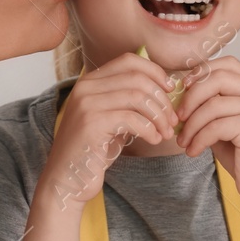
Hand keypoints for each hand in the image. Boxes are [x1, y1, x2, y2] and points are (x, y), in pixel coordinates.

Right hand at [38, 53, 177, 208]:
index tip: (170, 89)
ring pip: (137, 97)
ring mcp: (86, 105)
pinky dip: (149, 129)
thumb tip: (165, 89)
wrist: (67, 180)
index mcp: (89, 82)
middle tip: (172, 119)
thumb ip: (128, 101)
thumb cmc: (93, 151)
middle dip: (162, 99)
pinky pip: (132, 119)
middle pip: (137, 78)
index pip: (129, 60)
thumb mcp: (110, 119)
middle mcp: (85, 88)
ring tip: (165, 132)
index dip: (155, 72)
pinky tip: (154, 140)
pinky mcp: (91, 124)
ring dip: (159, 115)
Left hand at [174, 57, 239, 204]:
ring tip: (183, 141)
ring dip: (191, 124)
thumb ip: (211, 106)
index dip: (201, 73)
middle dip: (191, 97)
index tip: (182, 90)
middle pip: (218, 78)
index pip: (227, 64)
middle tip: (178, 118)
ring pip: (213, 105)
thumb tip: (179, 92)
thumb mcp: (226, 125)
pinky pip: (215, 126)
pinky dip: (198, 139)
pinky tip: (194, 151)